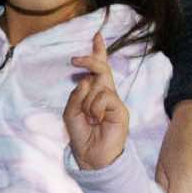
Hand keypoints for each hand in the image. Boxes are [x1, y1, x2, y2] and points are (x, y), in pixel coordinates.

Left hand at [64, 32, 129, 169]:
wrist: (91, 156)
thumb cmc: (81, 135)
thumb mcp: (71, 113)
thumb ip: (76, 96)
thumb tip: (87, 81)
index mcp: (94, 94)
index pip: (98, 70)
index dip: (98, 53)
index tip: (97, 36)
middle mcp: (106, 95)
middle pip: (101, 69)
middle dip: (90, 59)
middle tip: (74, 59)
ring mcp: (114, 102)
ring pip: (98, 86)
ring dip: (87, 102)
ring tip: (89, 119)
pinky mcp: (120, 110)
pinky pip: (104, 97)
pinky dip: (95, 108)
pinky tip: (96, 120)